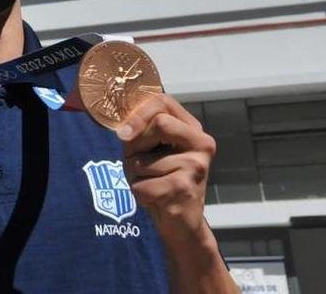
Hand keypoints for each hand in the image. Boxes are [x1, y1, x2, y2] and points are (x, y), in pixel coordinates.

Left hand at [115, 93, 213, 241]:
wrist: (181, 222)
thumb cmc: (160, 180)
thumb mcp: (150, 149)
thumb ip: (140, 131)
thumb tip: (123, 128)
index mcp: (193, 130)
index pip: (163, 102)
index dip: (138, 113)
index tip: (123, 133)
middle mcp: (202, 145)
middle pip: (159, 124)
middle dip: (136, 146)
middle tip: (138, 162)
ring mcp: (195, 167)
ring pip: (143, 160)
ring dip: (134, 174)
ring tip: (150, 183)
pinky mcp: (184, 189)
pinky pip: (142, 185)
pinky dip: (138, 192)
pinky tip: (154, 199)